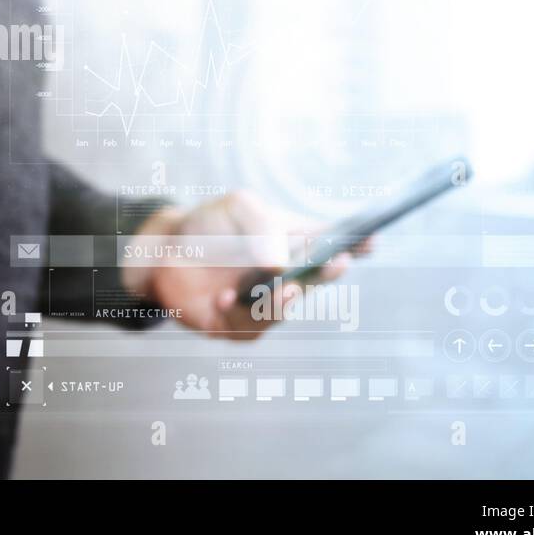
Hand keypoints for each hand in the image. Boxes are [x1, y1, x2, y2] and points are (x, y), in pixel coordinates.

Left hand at [126, 191, 371, 338]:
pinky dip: (236, 312)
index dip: (357, 244)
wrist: (162, 251)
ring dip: (283, 301)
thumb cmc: (209, 225)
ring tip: (280, 289)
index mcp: (294, 243)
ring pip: (284, 310)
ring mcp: (265, 304)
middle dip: (327, 274)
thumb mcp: (238, 208)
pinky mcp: (237, 325)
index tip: (371, 240)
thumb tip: (281, 265)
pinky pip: (245, 326)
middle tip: (333, 264)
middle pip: (316, 281)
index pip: (334, 243)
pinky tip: (224, 298)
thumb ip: (263, 228)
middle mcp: (287, 277)